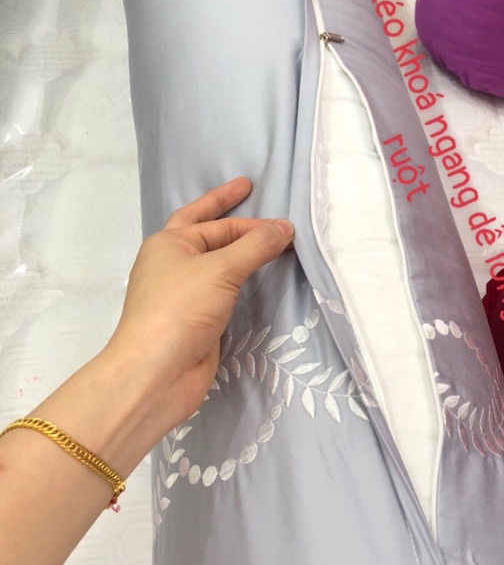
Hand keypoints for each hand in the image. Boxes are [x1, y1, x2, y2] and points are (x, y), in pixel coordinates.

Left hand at [107, 177, 292, 432]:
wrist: (157, 373)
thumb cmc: (181, 310)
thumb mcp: (221, 270)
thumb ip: (256, 246)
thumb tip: (285, 227)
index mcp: (169, 244)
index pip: (215, 222)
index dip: (251, 220)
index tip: (284, 222)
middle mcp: (174, 263)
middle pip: (208, 232)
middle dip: (228, 213)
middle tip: (249, 190)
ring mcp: (185, 292)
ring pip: (217, 262)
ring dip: (240, 250)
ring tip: (266, 240)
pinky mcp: (197, 318)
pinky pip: (223, 288)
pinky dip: (241, 279)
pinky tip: (257, 279)